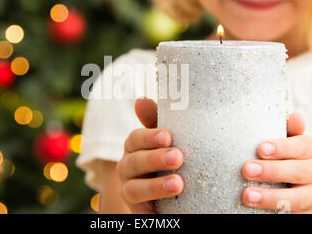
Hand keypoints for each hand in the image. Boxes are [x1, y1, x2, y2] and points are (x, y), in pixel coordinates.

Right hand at [116, 98, 183, 212]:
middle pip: (133, 162)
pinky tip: (173, 200)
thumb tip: (141, 100)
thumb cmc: (174, 161)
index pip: (135, 139)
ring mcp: (131, 191)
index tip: (168, 136)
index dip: (149, 137)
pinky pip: (140, 209)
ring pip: (134, 188)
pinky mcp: (138, 211)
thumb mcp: (170, 141)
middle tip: (178, 157)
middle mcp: (128, 168)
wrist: (182, 197)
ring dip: (155, 186)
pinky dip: (153, 205)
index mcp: (136, 148)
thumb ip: (157, 121)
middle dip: (154, 159)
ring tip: (178, 184)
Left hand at [241, 113, 311, 212]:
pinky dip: (273, 209)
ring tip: (247, 195)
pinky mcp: (303, 212)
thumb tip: (295, 117)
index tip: (261, 148)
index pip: (302, 146)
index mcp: (309, 150)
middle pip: (300, 171)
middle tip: (247, 169)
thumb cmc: (284, 158)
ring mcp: (310, 195)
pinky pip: (292, 213)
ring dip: (271, 196)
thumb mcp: (285, 141)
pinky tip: (254, 207)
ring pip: (298, 198)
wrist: (298, 191)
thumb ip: (287, 129)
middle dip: (272, 171)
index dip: (283, 147)